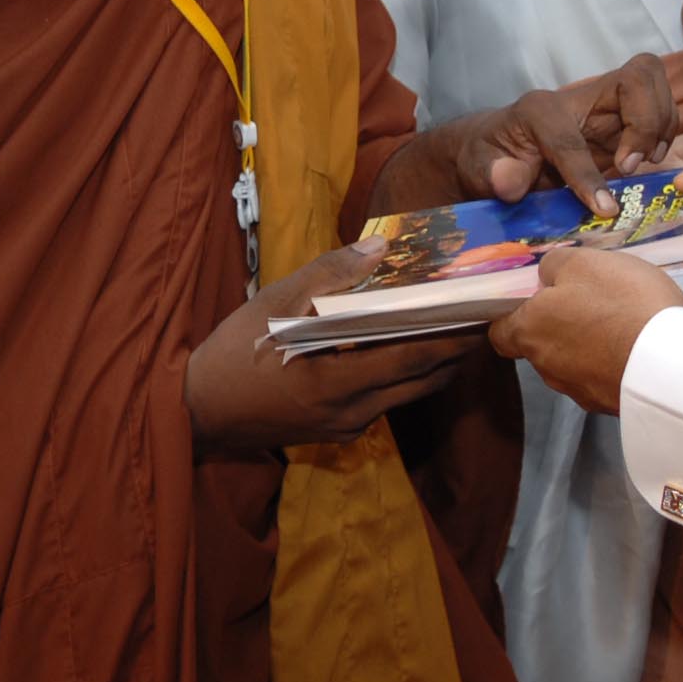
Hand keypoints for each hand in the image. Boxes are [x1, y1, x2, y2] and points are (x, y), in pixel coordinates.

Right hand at [185, 249, 480, 458]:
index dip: (455, 335)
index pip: (416, 356)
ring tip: (455, 331)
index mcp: (340, 380)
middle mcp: (354, 411)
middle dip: (455, 350)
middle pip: (424, 380)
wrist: (198, 411)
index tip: (484, 311)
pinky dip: (404, 378)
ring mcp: (348, 427)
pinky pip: (386, 404)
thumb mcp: (275, 303)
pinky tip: (405, 351)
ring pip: (409, 395)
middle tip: (481, 317)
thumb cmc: (234, 353)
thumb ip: (329, 274)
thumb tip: (378, 247)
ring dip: (434, 366)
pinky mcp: (340, 434)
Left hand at [477, 54, 682, 212]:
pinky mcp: (621, 118)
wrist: (498, 147)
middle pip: (635, 77)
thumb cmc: (489, 157)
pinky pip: (659, 107)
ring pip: (653, 86)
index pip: (571, 138)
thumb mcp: (479, 169)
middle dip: (646, 120)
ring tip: (644, 164)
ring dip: (660, 126)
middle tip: (633, 166)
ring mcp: (604, 105)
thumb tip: (508, 183)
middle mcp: (578, 99)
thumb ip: (494, 175)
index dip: (586, 175)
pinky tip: (649, 161)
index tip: (604, 208)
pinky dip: (664, 132)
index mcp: (539, 111)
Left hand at [490, 248, 682, 417]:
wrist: (673, 363)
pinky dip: (612, 362)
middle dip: (559, 325)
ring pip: (573, 362)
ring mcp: (579, 391)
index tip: (535, 299)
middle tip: (591, 302)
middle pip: (541, 345)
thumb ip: (554, 266)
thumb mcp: (585, 263)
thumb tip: (545, 277)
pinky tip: (637, 346)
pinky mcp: (609, 405)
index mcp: (531, 331)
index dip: (512, 315)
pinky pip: (602, 377)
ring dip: (589, 345)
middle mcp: (547, 367)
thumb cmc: (622, 303)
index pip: (500, 333)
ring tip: (622, 322)